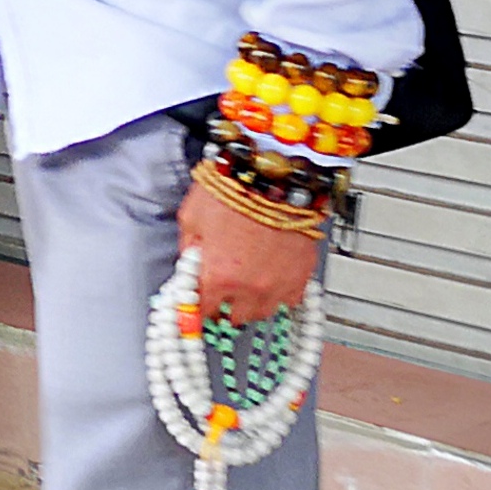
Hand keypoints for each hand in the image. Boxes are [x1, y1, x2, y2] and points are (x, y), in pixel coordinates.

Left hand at [178, 167, 322, 322]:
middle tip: (224, 285)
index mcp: (217, 276)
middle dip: (226, 303)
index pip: (201, 311)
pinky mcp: (302, 274)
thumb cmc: (233, 187)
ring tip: (248, 282)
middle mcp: (249, 287)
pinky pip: (290, 299)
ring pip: (263, 312)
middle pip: (234, 317)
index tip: (199, 299)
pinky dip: (280, 292)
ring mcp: (279, 284)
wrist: (277, 172)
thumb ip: (188, 248)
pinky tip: (273, 276)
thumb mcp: (191, 216)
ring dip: (253, 301)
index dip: (198, 304)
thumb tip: (189, 264)